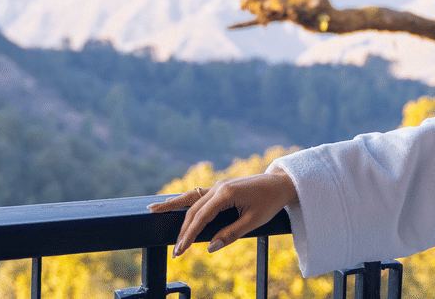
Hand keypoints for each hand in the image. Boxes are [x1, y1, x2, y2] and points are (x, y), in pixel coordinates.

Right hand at [147, 168, 298, 255]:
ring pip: (191, 197)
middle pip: (193, 209)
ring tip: (153, 210)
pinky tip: (174, 204)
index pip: (201, 218)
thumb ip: (230, 234)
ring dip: (173, 206)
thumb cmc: (270, 203)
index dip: (188, 235)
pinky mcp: (221, 187)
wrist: (281, 184)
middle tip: (174, 250)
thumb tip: (209, 247)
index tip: (179, 251)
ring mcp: (219, 185)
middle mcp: (218, 187)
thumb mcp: (253, 222)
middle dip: (182, 229)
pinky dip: (185, 201)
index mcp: (226, 193)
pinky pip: (199, 195)